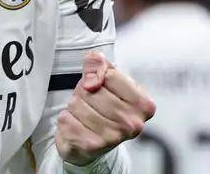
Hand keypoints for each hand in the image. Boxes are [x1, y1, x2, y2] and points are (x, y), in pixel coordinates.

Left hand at [55, 51, 155, 165]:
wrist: (91, 142)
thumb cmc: (102, 107)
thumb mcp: (106, 78)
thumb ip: (99, 63)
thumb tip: (92, 79)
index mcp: (143, 104)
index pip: (110, 75)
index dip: (99, 77)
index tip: (102, 87)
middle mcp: (132, 124)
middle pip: (91, 90)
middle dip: (84, 92)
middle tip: (91, 104)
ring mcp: (113, 137)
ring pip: (77, 104)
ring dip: (74, 106)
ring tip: (84, 114)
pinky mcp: (91, 146)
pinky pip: (66, 119)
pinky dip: (66, 119)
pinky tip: (77, 125)